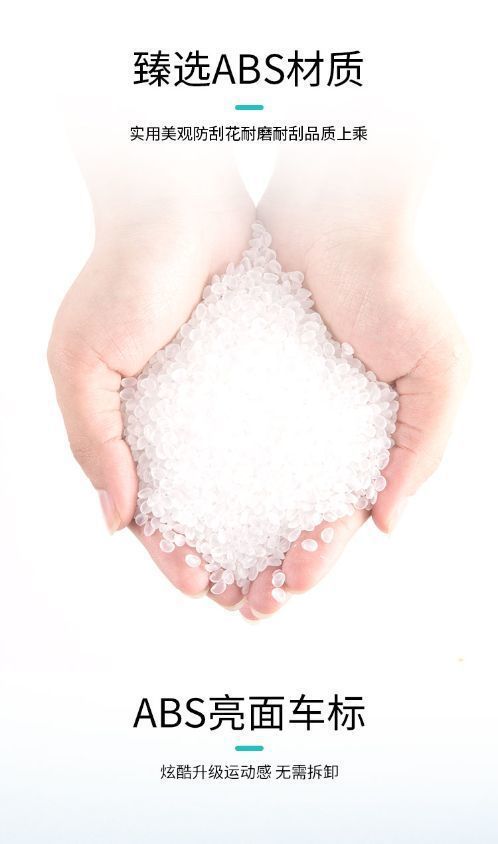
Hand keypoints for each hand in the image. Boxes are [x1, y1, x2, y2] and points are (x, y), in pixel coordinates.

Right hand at [48, 157, 254, 609]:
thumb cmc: (123, 275)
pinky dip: (280, 478)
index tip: (197, 584)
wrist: (181, 205)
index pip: (145, 510)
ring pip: (235, 485)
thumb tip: (114, 519)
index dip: (167, 552)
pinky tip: (303, 504)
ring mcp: (212, 404)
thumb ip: (92, 439)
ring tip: (284, 566)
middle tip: (250, 597)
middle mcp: (170, 424)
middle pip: (195, 508)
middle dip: (220, 555)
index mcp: (121, 428)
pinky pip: (269, 440)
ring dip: (254, 529)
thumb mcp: (82, 358)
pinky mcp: (253, 379)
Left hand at [240, 151, 468, 619]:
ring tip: (203, 575)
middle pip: (289, 517)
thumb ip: (423, 449)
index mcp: (370, 443)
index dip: (318, 558)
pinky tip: (183, 506)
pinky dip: (204, 477)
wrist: (337, 217)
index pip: (340, 518)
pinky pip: (218, 440)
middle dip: (267, 565)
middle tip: (241, 605)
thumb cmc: (398, 288)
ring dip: (230, 537)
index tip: (288, 587)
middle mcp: (321, 435)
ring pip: (249, 491)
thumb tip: (387, 524)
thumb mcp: (439, 370)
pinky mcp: (242, 381)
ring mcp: (279, 411)